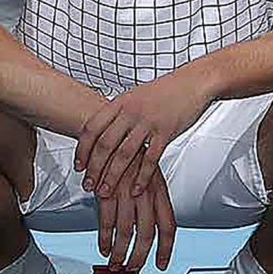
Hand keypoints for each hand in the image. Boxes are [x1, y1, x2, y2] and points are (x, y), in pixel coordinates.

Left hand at [75, 67, 213, 200]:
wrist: (193, 82)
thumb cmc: (165, 90)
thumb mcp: (134, 96)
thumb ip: (118, 112)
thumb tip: (102, 128)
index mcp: (120, 102)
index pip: (92, 128)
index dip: (82, 149)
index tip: (79, 166)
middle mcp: (130, 112)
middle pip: (104, 144)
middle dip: (94, 169)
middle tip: (88, 185)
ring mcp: (147, 123)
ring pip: (124, 155)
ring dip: (112, 176)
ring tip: (106, 191)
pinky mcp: (165, 132)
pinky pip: (150, 159)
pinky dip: (142, 177)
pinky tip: (136, 189)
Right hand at [98, 152, 175, 271]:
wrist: (110, 133)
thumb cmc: (129, 156)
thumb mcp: (148, 175)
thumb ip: (152, 200)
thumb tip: (154, 228)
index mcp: (158, 190)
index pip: (168, 225)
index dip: (166, 248)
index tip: (162, 263)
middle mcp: (144, 193)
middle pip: (146, 234)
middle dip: (139, 257)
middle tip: (133, 268)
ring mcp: (125, 193)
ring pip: (125, 232)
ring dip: (120, 252)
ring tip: (116, 263)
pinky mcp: (105, 192)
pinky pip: (106, 222)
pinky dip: (104, 239)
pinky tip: (103, 247)